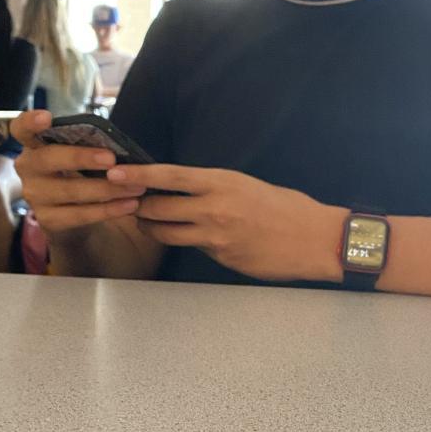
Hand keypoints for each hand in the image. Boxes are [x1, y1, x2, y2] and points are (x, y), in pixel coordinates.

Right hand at [10, 110, 145, 233]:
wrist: (70, 213)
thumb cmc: (78, 171)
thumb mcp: (79, 154)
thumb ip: (88, 145)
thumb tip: (121, 145)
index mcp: (34, 144)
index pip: (20, 128)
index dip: (30, 122)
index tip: (46, 117)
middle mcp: (28, 168)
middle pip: (49, 158)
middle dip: (82, 157)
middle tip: (111, 159)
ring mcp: (34, 195)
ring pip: (70, 190)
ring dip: (106, 188)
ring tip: (136, 186)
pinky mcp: (48, 219)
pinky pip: (80, 214)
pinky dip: (108, 210)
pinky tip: (129, 205)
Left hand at [107, 162, 345, 282]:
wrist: (315, 239)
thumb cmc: (287, 207)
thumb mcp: (247, 185)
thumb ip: (214, 189)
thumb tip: (186, 191)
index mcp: (221, 183)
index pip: (168, 176)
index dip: (137, 174)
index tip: (115, 172)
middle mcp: (213, 209)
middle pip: (157, 209)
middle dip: (138, 207)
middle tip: (129, 203)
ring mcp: (215, 238)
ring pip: (167, 234)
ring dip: (154, 228)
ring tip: (150, 222)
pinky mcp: (221, 259)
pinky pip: (194, 250)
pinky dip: (190, 243)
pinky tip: (200, 238)